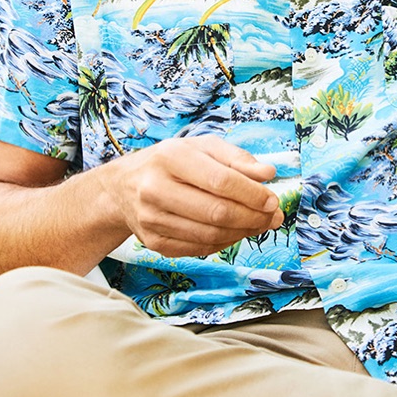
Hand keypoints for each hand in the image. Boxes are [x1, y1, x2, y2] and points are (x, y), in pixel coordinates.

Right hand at [99, 135, 281, 257]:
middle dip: (253, 217)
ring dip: (243, 233)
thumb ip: (237, 158)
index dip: (251, 194)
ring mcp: (152, 219)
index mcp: (170, 157)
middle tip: (273, 216)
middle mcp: (155, 188)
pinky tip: (236, 232)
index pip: (220, 181)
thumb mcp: (202, 147)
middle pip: (217, 212)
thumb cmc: (171, 162)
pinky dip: (224, 243)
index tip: (272, 200)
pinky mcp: (154, 242)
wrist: (123, 186)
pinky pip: (199, 249)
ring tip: (260, 224)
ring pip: (210, 235)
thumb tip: (268, 173)